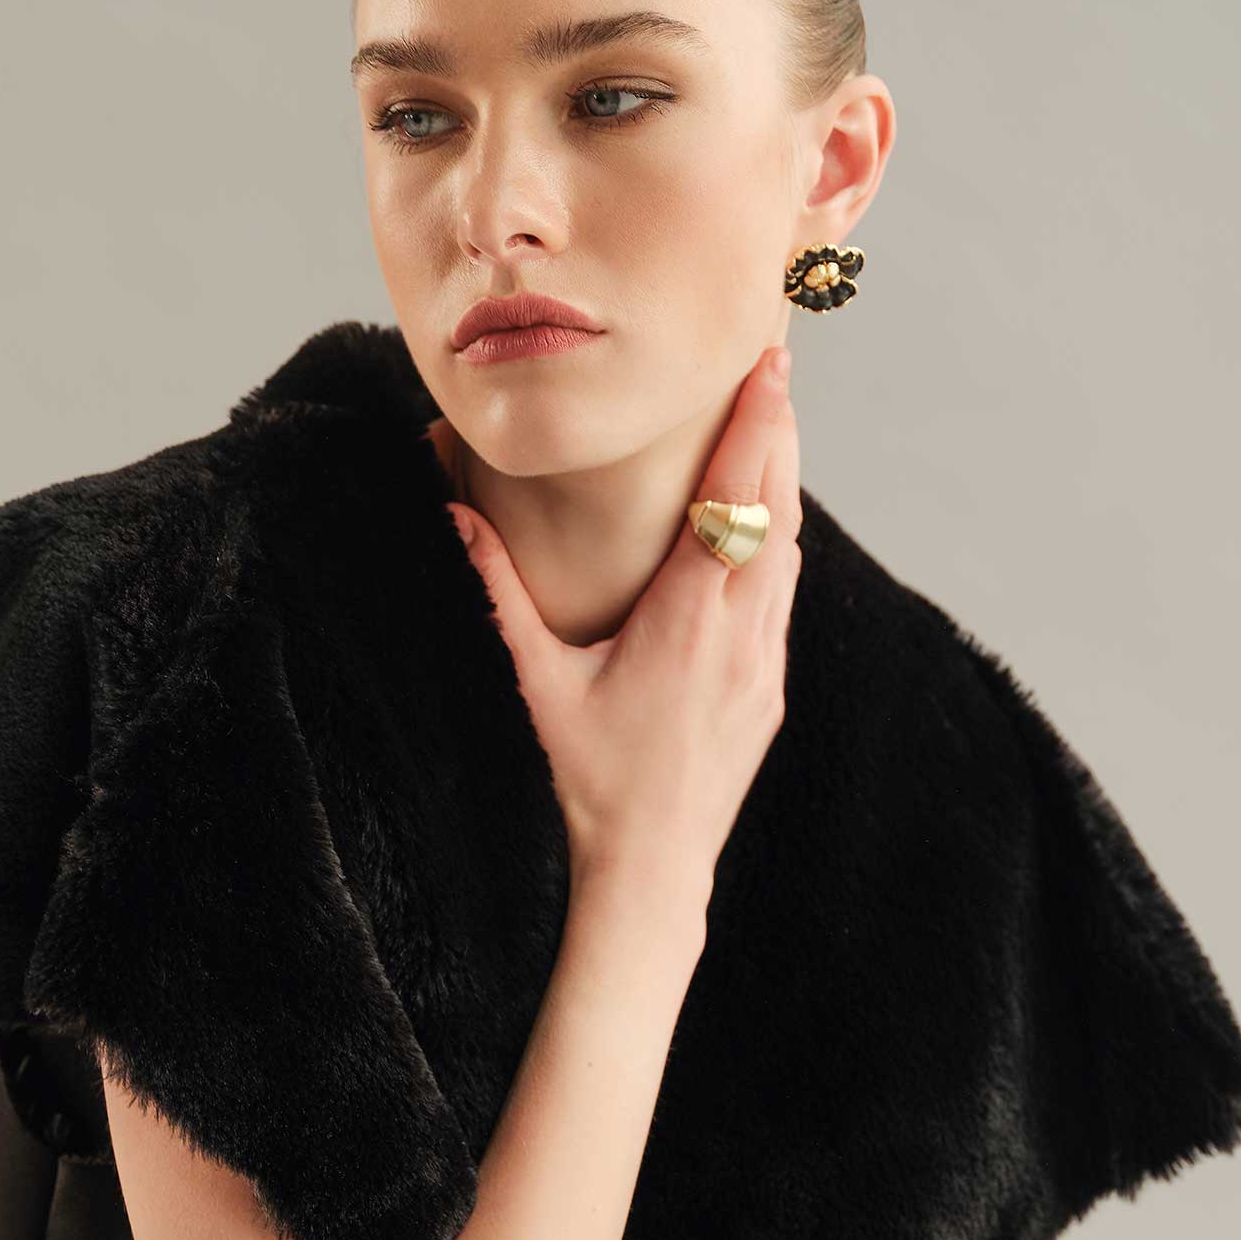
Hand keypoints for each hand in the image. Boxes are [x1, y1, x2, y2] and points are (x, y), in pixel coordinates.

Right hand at [447, 344, 801, 891]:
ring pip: (789, 551)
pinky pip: (783, 595)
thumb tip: (452, 513)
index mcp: (691, 620)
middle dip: (777, 431)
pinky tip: (757, 527)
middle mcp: (743, 636)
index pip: (735, 497)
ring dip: (779, 485)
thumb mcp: (533, 685)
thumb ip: (495, 592)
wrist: (648, 877)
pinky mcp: (767, 694)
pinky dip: (775, 542)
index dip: (754, 423)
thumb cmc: (586, 786)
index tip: (767, 362)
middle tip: (774, 363)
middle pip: (778, 508)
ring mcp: (764, 666)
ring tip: (769, 426)